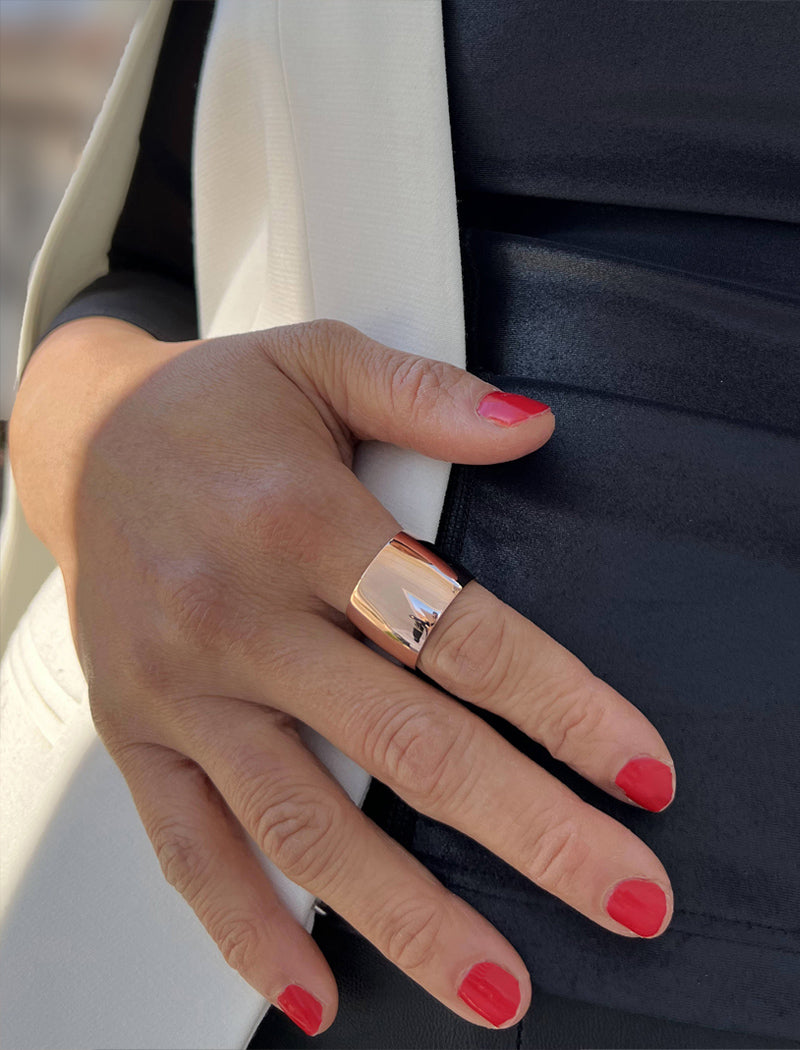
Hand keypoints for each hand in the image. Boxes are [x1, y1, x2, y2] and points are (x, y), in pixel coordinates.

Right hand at [10, 316, 674, 1034]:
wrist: (79, 441)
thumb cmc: (212, 405)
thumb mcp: (318, 362)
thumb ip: (426, 396)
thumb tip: (533, 427)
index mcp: (298, 520)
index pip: (458, 631)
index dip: (560, 705)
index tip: (637, 772)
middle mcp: (237, 616)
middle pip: (407, 745)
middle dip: (529, 831)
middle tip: (624, 896)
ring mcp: (181, 688)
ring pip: (305, 822)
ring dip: (410, 916)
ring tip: (500, 986)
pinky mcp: (137, 732)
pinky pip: (187, 847)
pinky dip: (248, 928)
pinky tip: (315, 995)